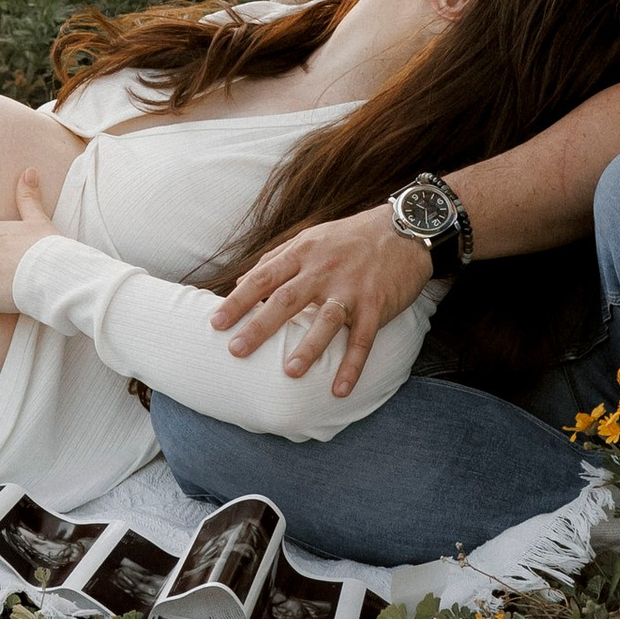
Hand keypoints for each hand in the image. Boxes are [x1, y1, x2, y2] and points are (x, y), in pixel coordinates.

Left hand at [209, 202, 430, 399]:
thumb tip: (240, 281)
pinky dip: (352, 365)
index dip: (237, 301)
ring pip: (326, 320)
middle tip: (236, 351)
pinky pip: (364, 339)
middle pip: (287, 300)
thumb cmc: (350, 237)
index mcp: (303, 253)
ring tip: (289, 373)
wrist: (404, 229)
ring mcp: (351, 288)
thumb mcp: (310, 238)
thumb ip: (275, 259)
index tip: (215, 323)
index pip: (263, 278)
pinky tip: (339, 389)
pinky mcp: (377, 304)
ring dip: (309, 348)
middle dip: (260, 326)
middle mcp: (323, 270)